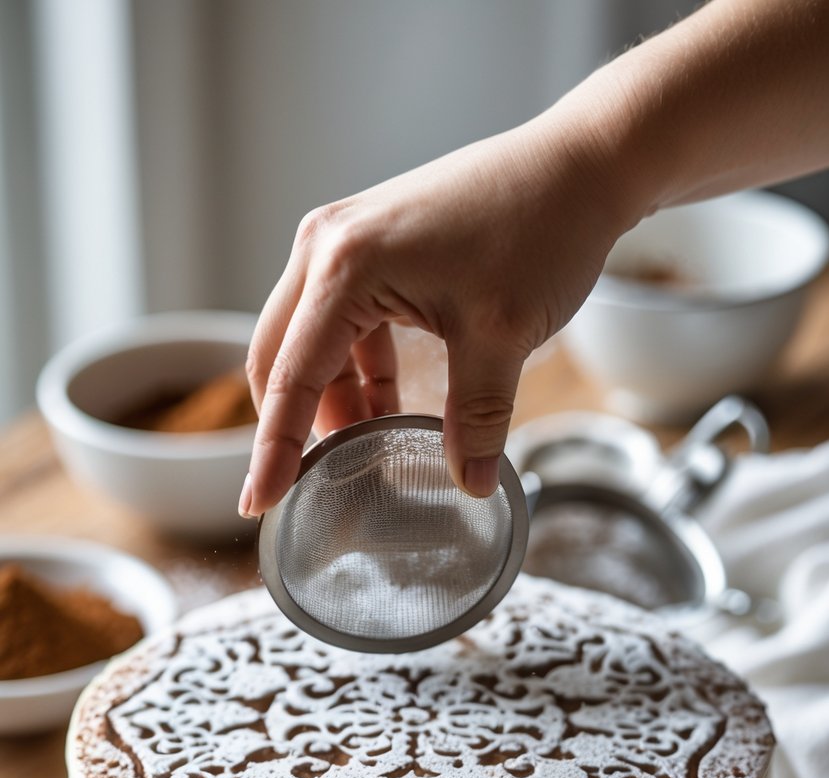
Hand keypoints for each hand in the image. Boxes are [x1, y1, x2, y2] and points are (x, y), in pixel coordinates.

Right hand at [240, 113, 630, 516]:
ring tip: (367, 450)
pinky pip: (343, 323)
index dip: (275, 449)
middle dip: (292, 425)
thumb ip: (478, 419)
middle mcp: (326, 246)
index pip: (291, 376)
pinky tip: (389, 409)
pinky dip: (359, 372)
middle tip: (307, 487)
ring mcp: (345, 241)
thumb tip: (471, 484)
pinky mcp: (371, 247)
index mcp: (344, 265)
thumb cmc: (539, 229)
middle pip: (280, 357)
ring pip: (311, 343)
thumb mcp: (503, 336)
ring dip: (333, 400)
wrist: (578, 165)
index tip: (259, 504)